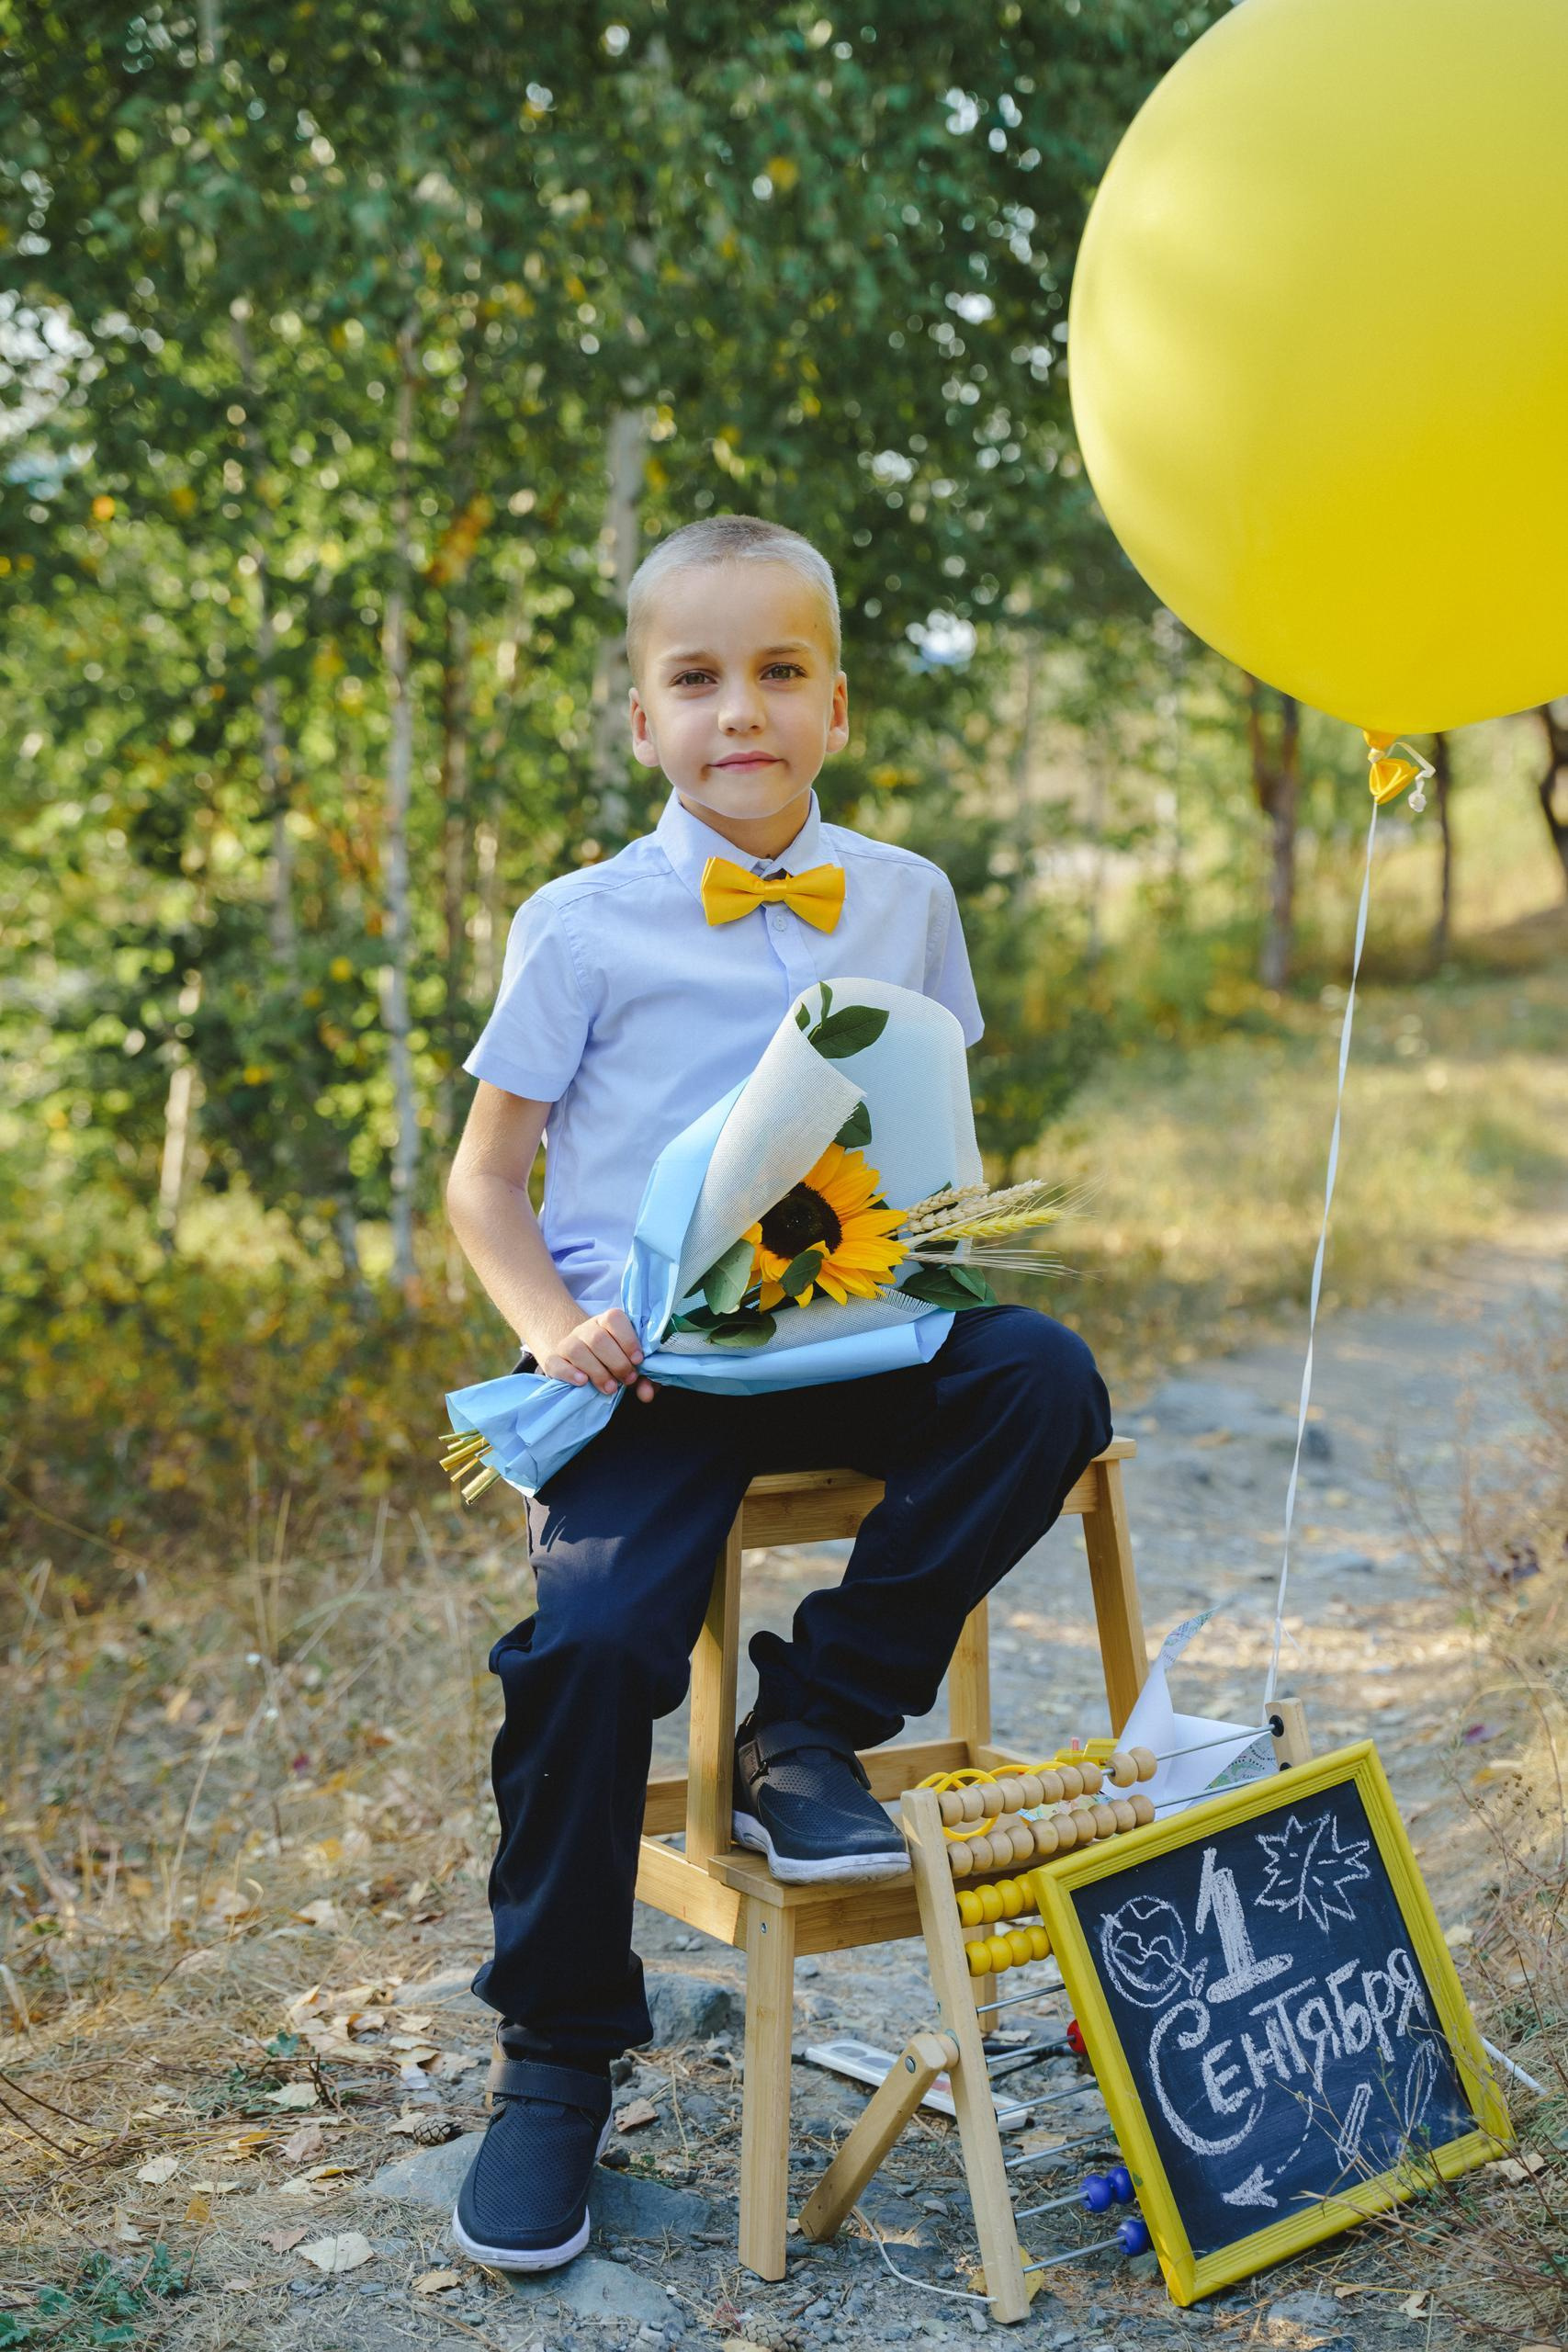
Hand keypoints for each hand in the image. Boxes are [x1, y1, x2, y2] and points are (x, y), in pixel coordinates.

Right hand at [539, 1307, 656, 1401]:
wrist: (580, 1359)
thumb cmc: (612, 1361)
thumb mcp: (630, 1367)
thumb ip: (643, 1379)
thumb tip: (648, 1394)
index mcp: (607, 1322)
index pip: (614, 1319)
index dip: (627, 1339)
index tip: (638, 1360)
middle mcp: (586, 1329)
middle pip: (597, 1339)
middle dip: (616, 1362)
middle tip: (627, 1379)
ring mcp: (568, 1343)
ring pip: (576, 1350)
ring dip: (596, 1371)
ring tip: (609, 1388)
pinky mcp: (553, 1359)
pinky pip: (555, 1363)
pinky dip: (569, 1373)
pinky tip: (582, 1382)